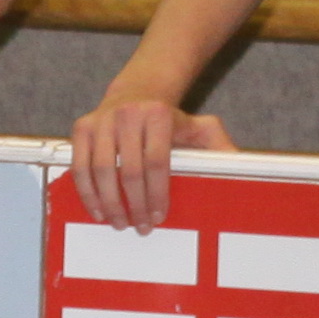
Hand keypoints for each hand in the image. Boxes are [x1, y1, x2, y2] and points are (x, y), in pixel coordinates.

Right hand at [70, 93, 236, 231]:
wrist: (137, 91)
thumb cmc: (169, 119)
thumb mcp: (199, 126)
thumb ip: (217, 146)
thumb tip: (238, 167)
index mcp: (159, 115)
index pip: (157, 163)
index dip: (157, 195)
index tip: (158, 217)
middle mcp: (128, 114)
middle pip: (130, 171)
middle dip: (135, 205)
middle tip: (140, 227)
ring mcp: (102, 120)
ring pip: (102, 171)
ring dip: (110, 204)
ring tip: (119, 223)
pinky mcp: (82, 127)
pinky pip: (81, 167)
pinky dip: (88, 193)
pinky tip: (98, 211)